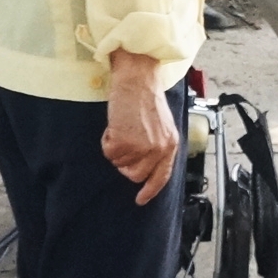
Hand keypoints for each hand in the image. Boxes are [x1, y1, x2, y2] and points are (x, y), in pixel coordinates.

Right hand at [101, 56, 178, 204]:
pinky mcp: (125, 142)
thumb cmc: (145, 96)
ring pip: (120, 164)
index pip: (162, 176)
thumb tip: (145, 164)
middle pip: (135, 175)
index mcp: (171, 144)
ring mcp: (142, 147)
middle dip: (125, 163)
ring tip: (122, 127)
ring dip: (116, 149)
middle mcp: (159, 149)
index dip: (150, 190)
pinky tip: (115, 125)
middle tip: (123, 142)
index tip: (141, 200)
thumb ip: (158, 145)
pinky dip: (107, 140)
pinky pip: (109, 153)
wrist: (137, 78)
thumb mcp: (162, 125)